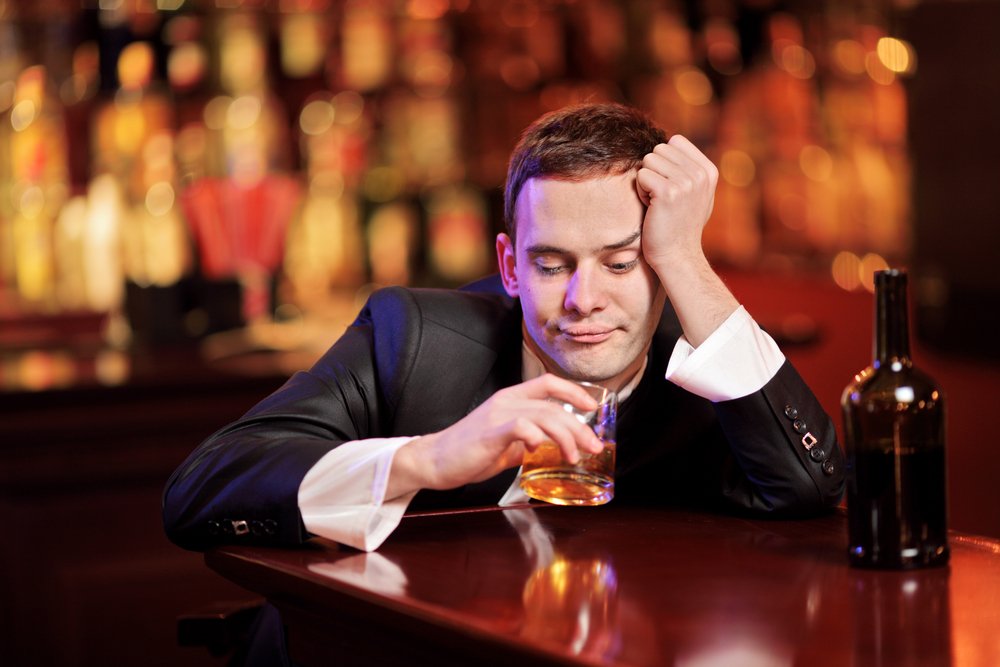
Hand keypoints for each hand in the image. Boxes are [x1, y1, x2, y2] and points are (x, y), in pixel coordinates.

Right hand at [388, 374, 604, 496]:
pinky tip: (539, 448)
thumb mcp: (506, 443)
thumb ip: (528, 441)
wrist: (435, 460)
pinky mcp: (490, 431)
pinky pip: (521, 426)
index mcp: (510, 398)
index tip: (592, 407)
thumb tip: (551, 450)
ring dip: (566, 436)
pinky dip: (537, 436)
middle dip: (580, 427)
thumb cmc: (470, 452)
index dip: (574, 392)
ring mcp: (498, 414)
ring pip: (544, 415)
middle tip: (594, 445)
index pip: (548, 382)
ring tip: (574, 456)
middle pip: (554, 405)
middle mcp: (506, 401)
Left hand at [636, 135, 736, 346]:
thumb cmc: (680, 225)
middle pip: (659, 149)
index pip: (675, 142)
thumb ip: (689, 167)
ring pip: (648, 160)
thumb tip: (672, 140)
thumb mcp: (695, 193)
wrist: (676, 255)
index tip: (671, 188)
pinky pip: (641, 175)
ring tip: (657, 203)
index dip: (665, 162)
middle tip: (662, 198)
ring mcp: (687, 182)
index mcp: (709, 170)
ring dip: (646, 182)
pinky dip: (640, 191)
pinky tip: (652, 208)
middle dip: (654, 171)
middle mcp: (701, 174)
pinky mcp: (668, 192)